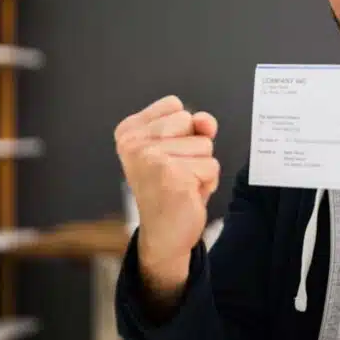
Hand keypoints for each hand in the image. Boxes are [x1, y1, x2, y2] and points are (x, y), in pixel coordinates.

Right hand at [114, 95, 219, 300]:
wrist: (164, 234)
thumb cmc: (172, 188)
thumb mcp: (182, 148)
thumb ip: (195, 126)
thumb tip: (205, 120)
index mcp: (128, 131)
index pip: (174, 106)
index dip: (182, 131)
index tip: (166, 155)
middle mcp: (133, 143)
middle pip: (190, 121)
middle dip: (194, 148)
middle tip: (175, 172)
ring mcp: (150, 158)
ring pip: (204, 144)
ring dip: (201, 167)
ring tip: (181, 184)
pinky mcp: (171, 174)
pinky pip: (211, 166)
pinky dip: (207, 183)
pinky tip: (187, 195)